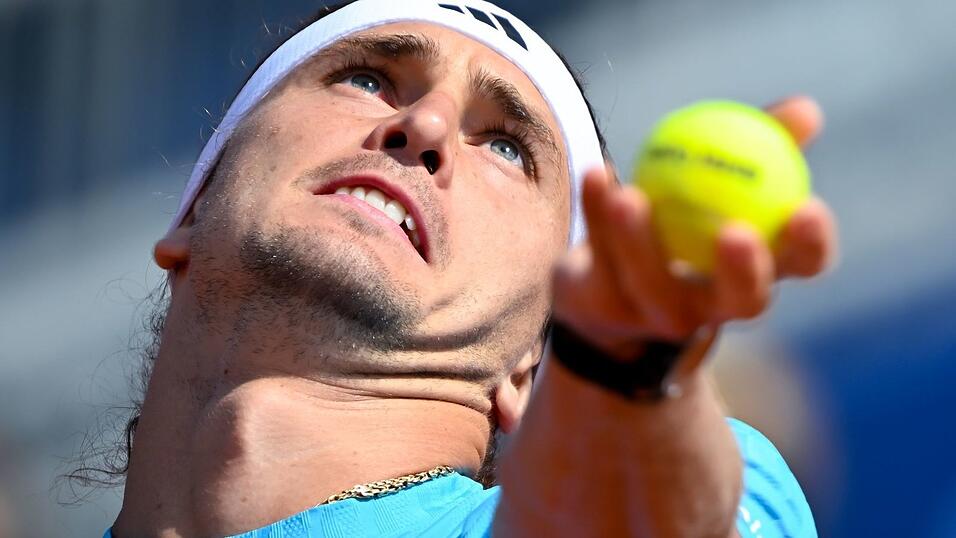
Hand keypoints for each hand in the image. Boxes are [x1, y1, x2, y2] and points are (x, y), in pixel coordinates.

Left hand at [552, 96, 837, 363]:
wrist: (610, 286)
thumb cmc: (687, 221)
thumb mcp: (726, 182)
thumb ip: (765, 146)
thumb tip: (805, 110)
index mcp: (756, 275)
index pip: (803, 267)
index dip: (811, 245)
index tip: (808, 207)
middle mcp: (714, 308)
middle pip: (744, 301)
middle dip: (745, 272)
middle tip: (734, 230)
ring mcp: (657, 315)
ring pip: (651, 282)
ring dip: (639, 238)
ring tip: (628, 196)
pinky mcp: (605, 307)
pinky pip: (599, 256)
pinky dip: (594, 210)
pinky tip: (595, 174)